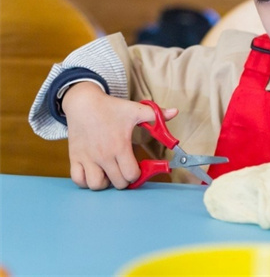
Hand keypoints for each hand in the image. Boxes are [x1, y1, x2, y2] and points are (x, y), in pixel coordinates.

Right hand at [62, 82, 177, 189]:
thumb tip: (175, 112)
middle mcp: (103, 156)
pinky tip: (94, 173)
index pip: (131, 174)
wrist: (83, 103)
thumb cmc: (111, 108)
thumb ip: (156, 114)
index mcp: (120, 146)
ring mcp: (88, 158)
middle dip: (125, 180)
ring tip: (110, 174)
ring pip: (97, 185)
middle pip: (118, 183)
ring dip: (105, 183)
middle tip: (125, 170)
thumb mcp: (135, 109)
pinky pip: (78, 180)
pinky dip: (86, 181)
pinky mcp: (75, 158)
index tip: (138, 168)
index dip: (138, 174)